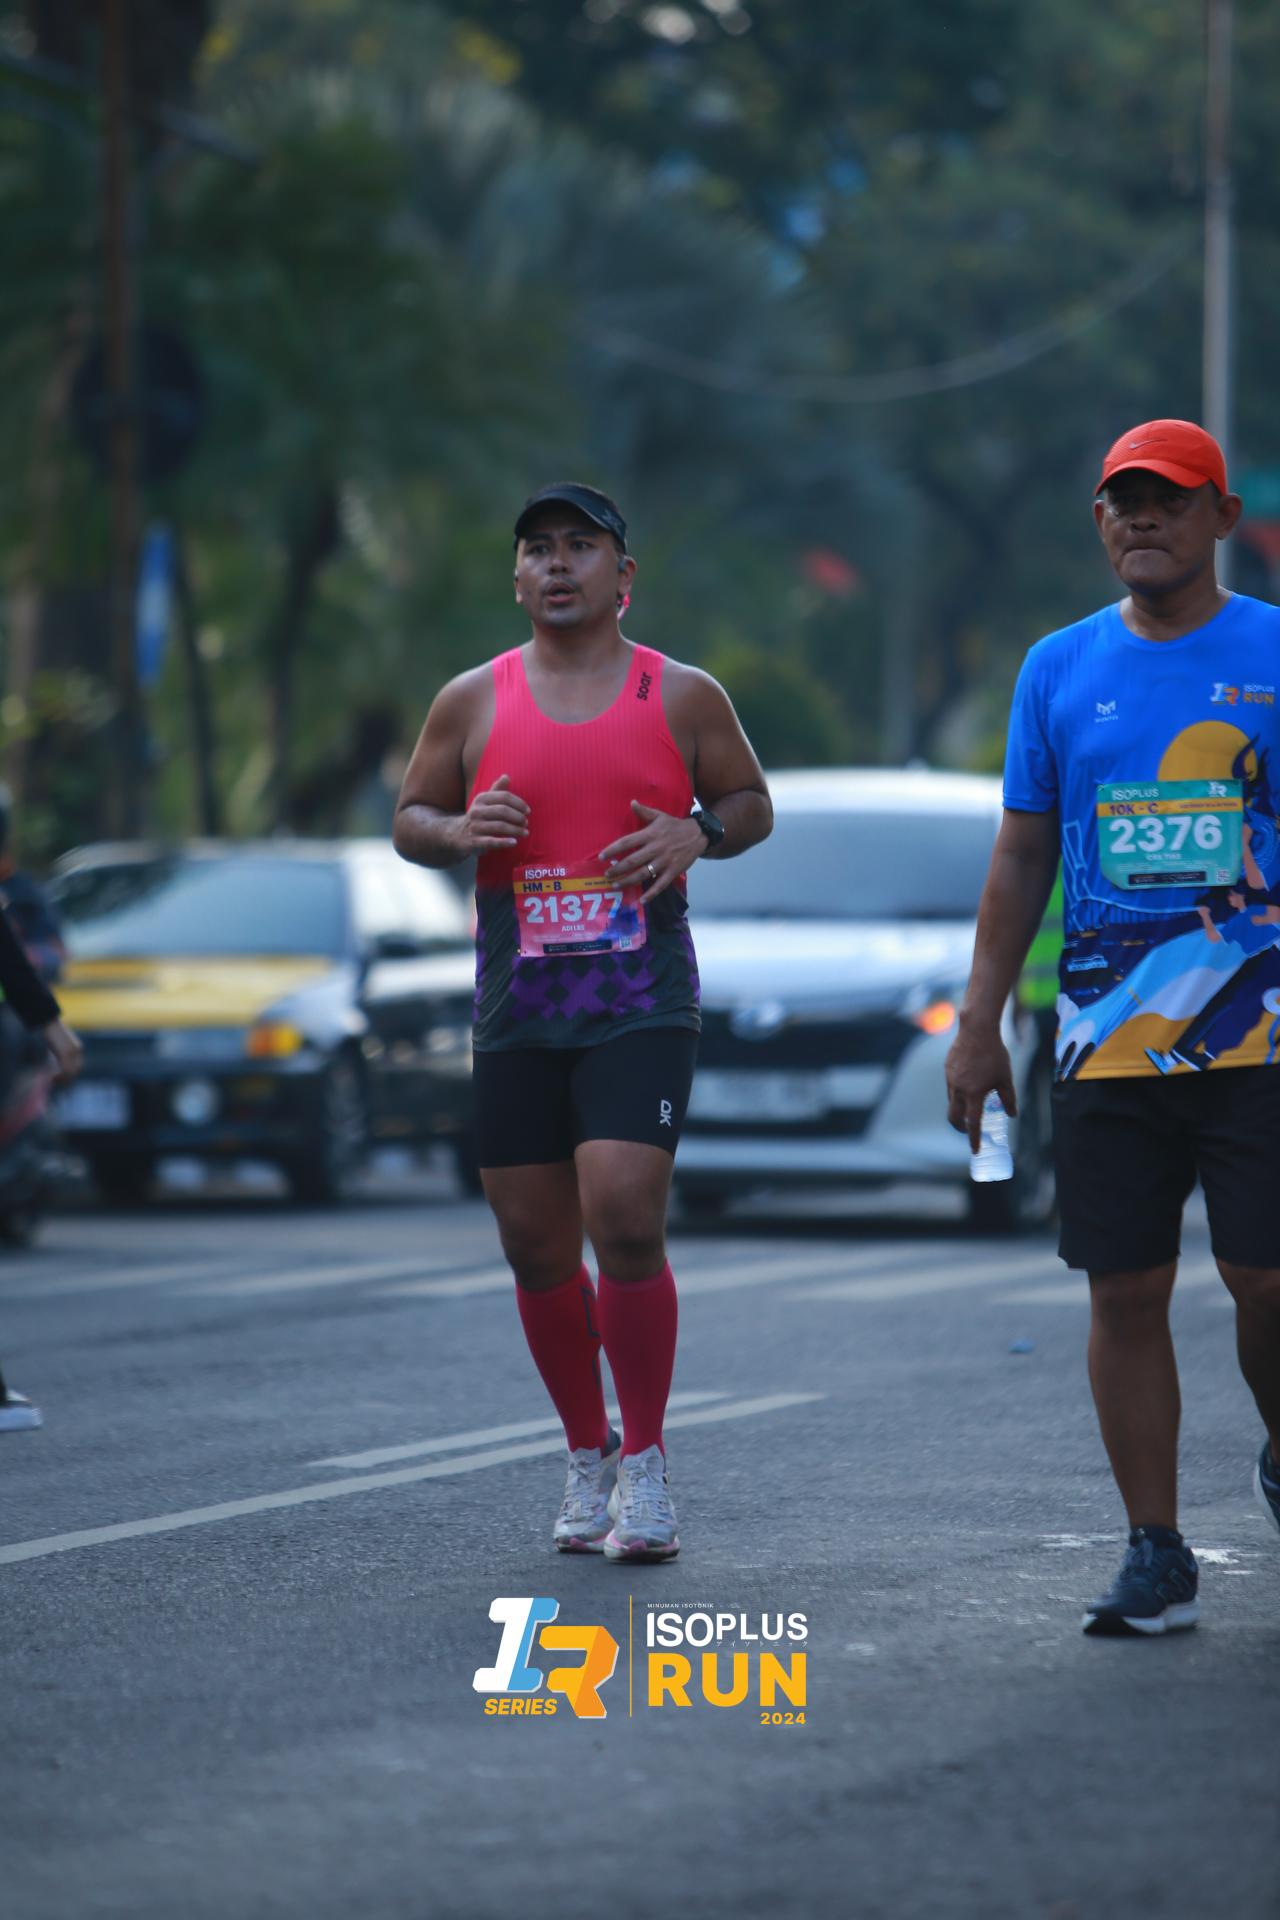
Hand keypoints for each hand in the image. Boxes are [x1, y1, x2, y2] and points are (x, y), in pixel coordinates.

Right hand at [43, 1018, 83, 1085]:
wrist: (48, 1019)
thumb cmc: (51, 1028)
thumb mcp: (60, 1041)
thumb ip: (62, 1050)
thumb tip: (57, 1057)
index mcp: (78, 1047)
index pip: (78, 1065)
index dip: (71, 1074)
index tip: (61, 1077)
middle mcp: (77, 1051)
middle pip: (77, 1071)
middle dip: (68, 1079)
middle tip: (57, 1082)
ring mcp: (72, 1053)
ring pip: (71, 1073)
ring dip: (63, 1080)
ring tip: (54, 1082)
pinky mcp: (64, 1053)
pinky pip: (65, 1070)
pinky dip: (60, 1077)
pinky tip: (52, 1078)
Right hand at [458, 775, 529, 853]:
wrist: (457, 835)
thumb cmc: (478, 816)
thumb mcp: (484, 801)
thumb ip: (496, 790)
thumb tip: (506, 777)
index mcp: (481, 799)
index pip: (504, 797)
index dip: (519, 803)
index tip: (527, 811)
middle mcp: (476, 811)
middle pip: (503, 811)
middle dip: (518, 817)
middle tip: (526, 822)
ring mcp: (475, 827)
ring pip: (500, 826)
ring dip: (516, 830)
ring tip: (525, 833)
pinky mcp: (475, 841)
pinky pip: (492, 842)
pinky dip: (505, 842)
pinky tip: (515, 842)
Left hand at [601, 802, 706, 902]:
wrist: (698, 834)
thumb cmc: (674, 826)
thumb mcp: (660, 816)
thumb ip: (644, 811)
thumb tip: (631, 802)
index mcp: (650, 834)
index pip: (627, 842)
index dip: (613, 850)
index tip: (601, 857)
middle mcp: (656, 848)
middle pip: (633, 861)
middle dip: (618, 869)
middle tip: (607, 875)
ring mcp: (665, 861)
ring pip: (644, 873)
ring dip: (628, 881)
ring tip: (616, 885)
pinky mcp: (674, 871)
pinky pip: (661, 884)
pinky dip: (651, 893)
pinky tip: (641, 900)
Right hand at [944, 1015, 1016, 1151]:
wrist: (977, 1030)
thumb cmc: (994, 1054)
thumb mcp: (1006, 1078)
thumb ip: (1009, 1099)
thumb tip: (1012, 1115)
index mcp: (974, 1094)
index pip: (972, 1123)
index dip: (974, 1139)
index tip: (975, 1150)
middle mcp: (958, 1089)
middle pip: (954, 1117)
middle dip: (961, 1128)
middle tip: (969, 1130)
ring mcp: (950, 1079)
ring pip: (952, 1101)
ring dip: (960, 1109)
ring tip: (972, 1105)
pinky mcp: (947, 1069)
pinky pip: (951, 1087)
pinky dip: (958, 1093)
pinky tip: (969, 1083)